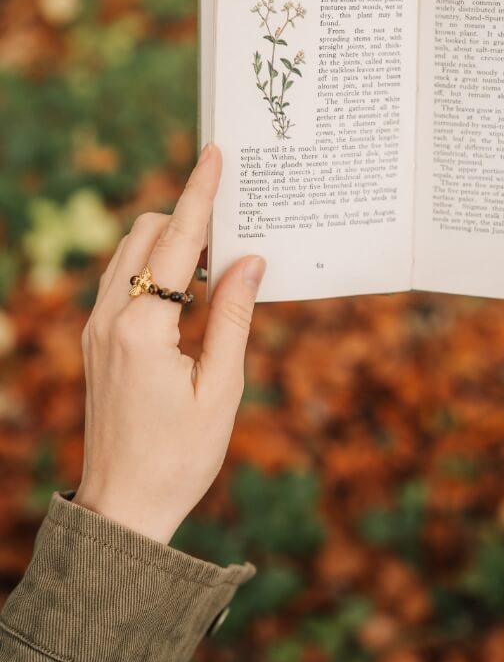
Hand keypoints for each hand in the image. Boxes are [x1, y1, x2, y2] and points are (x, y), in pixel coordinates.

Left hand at [74, 144, 265, 543]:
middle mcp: (109, 319)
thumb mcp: (222, 388)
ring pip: (129, 253)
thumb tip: (249, 259)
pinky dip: (155, 269)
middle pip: (144, 234)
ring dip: (171, 244)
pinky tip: (190, 295)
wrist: (124, 507)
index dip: (200, 195)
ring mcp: (95, 329)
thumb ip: (234, 316)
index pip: (176, 243)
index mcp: (142, 329)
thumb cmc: (180, 456)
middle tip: (234, 232)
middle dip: (186, 218)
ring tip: (216, 267)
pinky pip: (124, 281)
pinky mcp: (96, 341)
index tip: (214, 154)